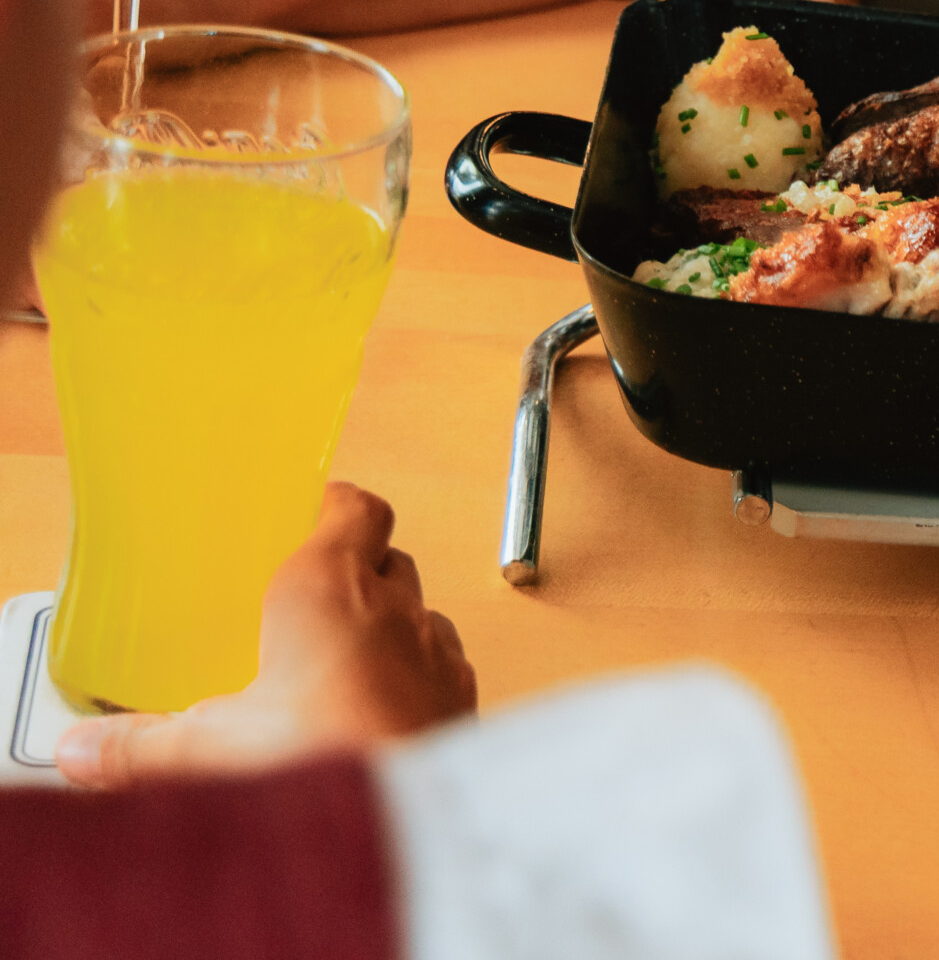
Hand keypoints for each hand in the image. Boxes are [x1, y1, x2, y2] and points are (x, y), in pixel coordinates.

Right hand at [55, 483, 476, 787]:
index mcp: (330, 588)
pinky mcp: (461, 700)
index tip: (307, 513)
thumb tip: (85, 752)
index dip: (334, 507)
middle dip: (352, 571)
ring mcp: (437, 653)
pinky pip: (439, 667)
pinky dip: (411, 677)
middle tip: (303, 600)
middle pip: (385, 560)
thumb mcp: (205, 750)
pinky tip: (372, 714)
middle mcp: (396, 608)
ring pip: (417, 614)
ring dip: (385, 627)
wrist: (405, 822)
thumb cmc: (318, 762)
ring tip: (336, 664)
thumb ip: (139, 747)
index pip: (354, 510)